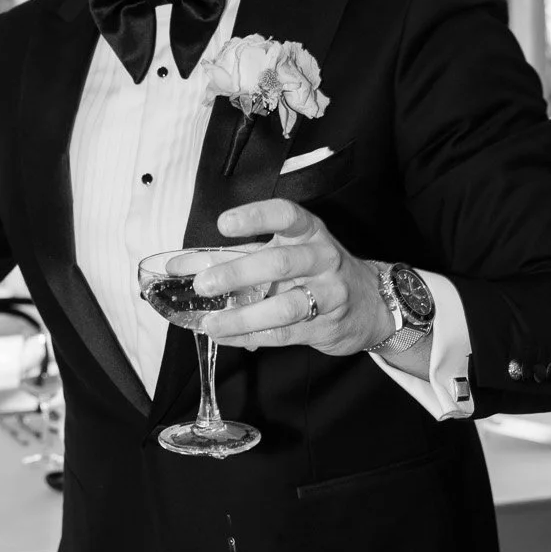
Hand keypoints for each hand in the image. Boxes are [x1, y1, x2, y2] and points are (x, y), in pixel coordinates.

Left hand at [191, 198, 392, 356]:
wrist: (371, 304)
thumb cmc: (313, 272)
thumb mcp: (279, 253)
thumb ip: (230, 257)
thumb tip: (179, 266)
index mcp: (308, 231)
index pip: (286, 215)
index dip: (255, 217)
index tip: (224, 224)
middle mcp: (322, 257)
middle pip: (280, 262)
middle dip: (238, 273)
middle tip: (203, 284)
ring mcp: (328, 293)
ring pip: (284, 306)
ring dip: (243, 316)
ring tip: (211, 323)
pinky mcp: (326, 325)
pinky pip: (284, 333)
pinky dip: (251, 336)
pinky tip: (226, 337)